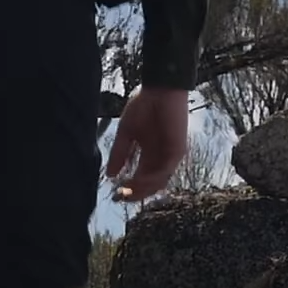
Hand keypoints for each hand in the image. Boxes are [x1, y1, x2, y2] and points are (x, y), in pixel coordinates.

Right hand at [106, 86, 189, 202]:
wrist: (160, 90)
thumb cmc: (144, 107)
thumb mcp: (126, 133)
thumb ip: (119, 153)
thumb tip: (109, 175)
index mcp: (149, 154)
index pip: (140, 178)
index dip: (129, 188)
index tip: (115, 193)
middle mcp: (161, 158)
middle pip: (151, 184)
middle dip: (136, 193)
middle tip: (121, 196)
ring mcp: (170, 156)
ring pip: (158, 181)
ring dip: (143, 188)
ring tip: (128, 190)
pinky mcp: (177, 151)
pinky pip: (165, 171)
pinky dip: (151, 178)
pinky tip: (138, 180)